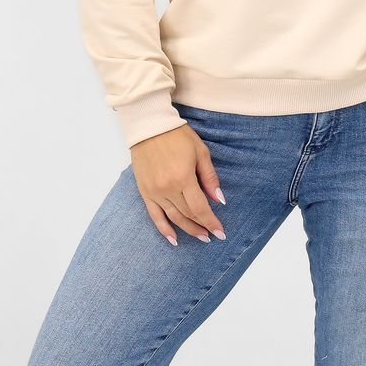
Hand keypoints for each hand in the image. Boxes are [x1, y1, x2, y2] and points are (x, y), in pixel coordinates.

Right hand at [130, 124, 227, 246]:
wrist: (149, 126)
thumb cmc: (177, 136)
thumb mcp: (200, 152)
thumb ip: (210, 178)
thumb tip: (219, 200)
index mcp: (183, 177)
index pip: (200, 208)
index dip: (211, 222)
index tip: (221, 232)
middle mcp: (167, 188)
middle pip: (188, 214)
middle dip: (202, 226)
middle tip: (212, 235)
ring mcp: (154, 191)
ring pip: (173, 218)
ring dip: (187, 230)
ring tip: (200, 237)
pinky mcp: (144, 191)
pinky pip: (154, 215)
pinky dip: (164, 229)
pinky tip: (174, 239)